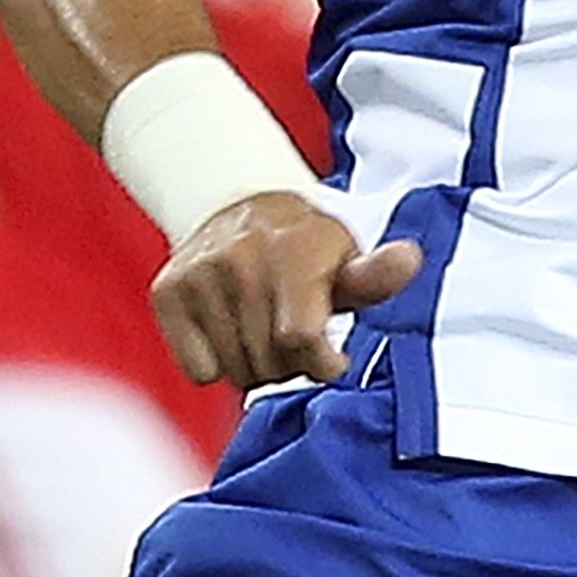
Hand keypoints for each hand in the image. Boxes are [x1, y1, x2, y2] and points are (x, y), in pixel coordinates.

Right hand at [154, 194, 420, 389]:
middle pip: (269, 361)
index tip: (331, 357)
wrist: (236, 206)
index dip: (322, 363)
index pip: (300, 339)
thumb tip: (408, 259)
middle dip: (291, 366)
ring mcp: (200, 274)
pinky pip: (197, 369)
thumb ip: (376, 274)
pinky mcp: (168, 292)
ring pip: (234, 370)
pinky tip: (229, 333)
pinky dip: (215, 363)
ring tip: (264, 335)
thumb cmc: (303, 247)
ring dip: (255, 368)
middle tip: (295, 341)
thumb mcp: (346, 258)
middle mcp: (242, 258)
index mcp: (294, 250)